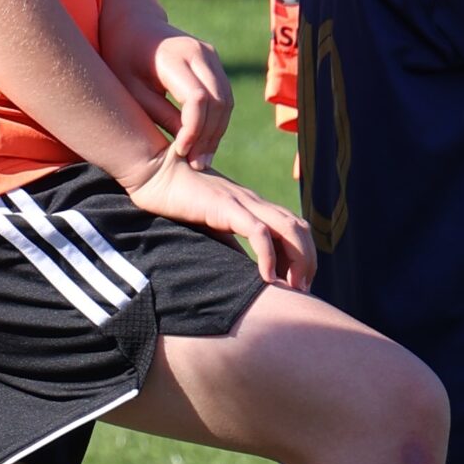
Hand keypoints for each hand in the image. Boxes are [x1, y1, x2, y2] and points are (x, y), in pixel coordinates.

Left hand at [119, 32, 232, 165]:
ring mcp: (211, 55)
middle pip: (219, 101)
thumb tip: (185, 145)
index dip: (193, 130)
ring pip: (226, 101)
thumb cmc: (122, 57)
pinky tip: (204, 142)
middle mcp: (199, 52)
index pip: (197, 99)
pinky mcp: (214, 62)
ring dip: (217, 132)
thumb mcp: (131, 89)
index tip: (180, 153)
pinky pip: (224, 96)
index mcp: (172, 56)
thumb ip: (158, 114)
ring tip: (201, 159)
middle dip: (209, 136)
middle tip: (196, 164)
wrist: (133, 22)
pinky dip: (217, 121)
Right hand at [119, 149, 314, 288]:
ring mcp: (243, 202)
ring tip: (292, 287)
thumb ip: (230, 243)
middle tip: (302, 290)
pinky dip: (268, 256)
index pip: (294, 228)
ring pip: (289, 228)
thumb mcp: (212, 226)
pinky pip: (258, 232)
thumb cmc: (179, 200)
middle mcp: (255, 202)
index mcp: (254, 206)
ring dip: (297, 260)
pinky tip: (266, 279)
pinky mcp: (227, 206)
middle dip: (308, 261)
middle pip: (300, 228)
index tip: (297, 284)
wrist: (155, 173)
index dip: (303, 256)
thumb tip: (244, 271)